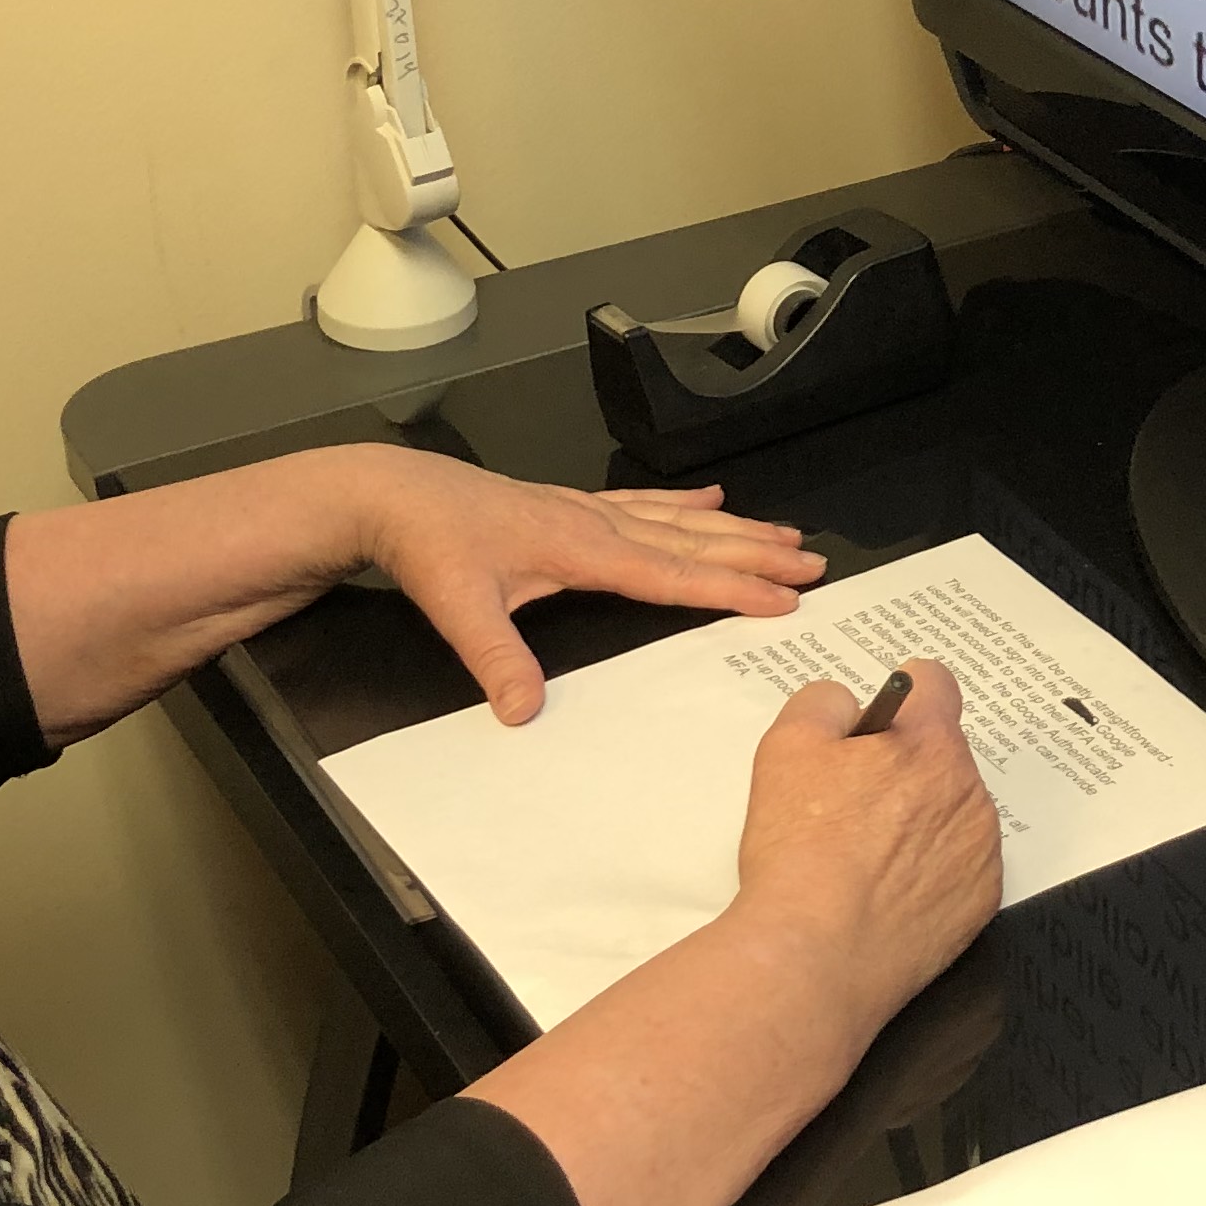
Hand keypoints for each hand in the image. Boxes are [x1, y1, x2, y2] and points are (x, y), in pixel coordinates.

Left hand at [356, 451, 822, 722]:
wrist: (394, 494)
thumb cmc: (429, 545)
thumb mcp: (459, 609)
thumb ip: (496, 659)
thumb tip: (524, 711)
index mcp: (581, 549)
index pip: (672, 573)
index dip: (731, 586)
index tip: (782, 598)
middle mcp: (594, 524)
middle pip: (693, 541)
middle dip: (755, 554)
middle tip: (812, 563)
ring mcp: (585, 510)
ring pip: (678, 519)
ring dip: (734, 528)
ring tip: (784, 532)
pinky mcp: (569, 505)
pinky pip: (645, 503)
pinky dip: (683, 503)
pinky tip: (710, 498)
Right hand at [731, 660, 1003, 1039]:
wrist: (817, 954)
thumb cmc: (800, 852)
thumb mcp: (786, 747)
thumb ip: (823, 703)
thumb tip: (848, 707)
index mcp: (929, 744)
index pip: (935, 684)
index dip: (902, 695)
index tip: (877, 722)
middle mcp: (968, 790)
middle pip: (941, 754)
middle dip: (903, 766)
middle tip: (850, 802)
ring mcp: (981, 850)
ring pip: (951, 811)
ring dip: (919, 819)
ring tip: (863, 856)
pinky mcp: (980, 902)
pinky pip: (959, 866)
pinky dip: (929, 871)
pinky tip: (884, 892)